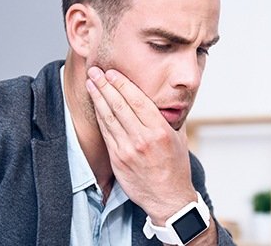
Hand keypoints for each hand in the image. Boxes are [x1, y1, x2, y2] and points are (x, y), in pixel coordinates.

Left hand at [86, 66, 197, 224]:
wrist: (169, 199)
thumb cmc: (175, 168)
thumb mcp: (180, 138)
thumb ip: (170, 118)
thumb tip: (165, 100)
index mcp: (160, 131)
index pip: (137, 100)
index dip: (122, 84)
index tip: (112, 72)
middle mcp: (142, 138)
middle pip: (119, 105)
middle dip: (105, 85)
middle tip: (95, 71)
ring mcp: (127, 150)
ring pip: (109, 117)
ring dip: (98, 98)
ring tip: (90, 83)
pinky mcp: (117, 159)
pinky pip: (106, 133)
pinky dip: (100, 116)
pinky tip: (96, 105)